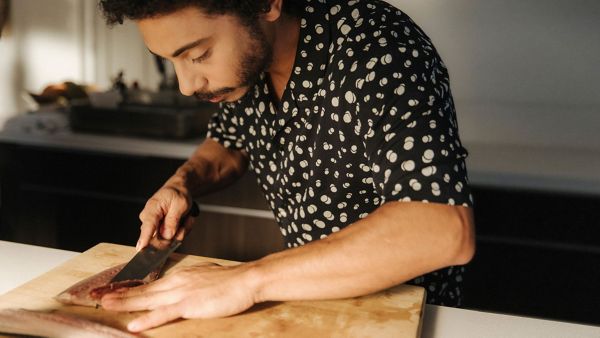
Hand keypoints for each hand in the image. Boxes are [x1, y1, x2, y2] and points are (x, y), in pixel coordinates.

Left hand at [100, 262, 257, 331]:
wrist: (246, 280)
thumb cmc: (231, 280)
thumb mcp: (206, 276)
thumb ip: (192, 282)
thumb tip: (184, 287)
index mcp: (180, 277)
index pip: (150, 284)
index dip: (130, 289)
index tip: (113, 291)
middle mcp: (176, 282)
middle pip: (143, 290)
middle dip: (118, 294)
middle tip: (97, 296)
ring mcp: (181, 292)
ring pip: (147, 299)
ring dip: (125, 303)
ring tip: (105, 305)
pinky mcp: (189, 304)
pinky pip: (164, 313)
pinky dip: (148, 318)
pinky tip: (135, 324)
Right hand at [137, 184, 196, 250]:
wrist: (178, 191)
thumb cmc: (177, 194)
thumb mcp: (180, 204)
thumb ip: (172, 220)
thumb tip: (166, 235)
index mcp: (152, 209)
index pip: (148, 226)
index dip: (144, 238)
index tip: (141, 248)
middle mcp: (149, 220)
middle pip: (159, 238)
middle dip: (177, 233)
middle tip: (188, 220)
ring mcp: (154, 227)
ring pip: (168, 240)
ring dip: (181, 231)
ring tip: (187, 218)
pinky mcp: (159, 232)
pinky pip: (172, 239)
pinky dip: (181, 231)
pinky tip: (184, 221)